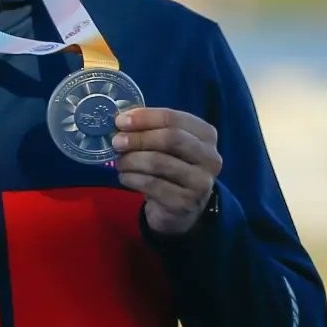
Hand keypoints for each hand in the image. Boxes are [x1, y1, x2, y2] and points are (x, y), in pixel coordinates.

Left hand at [112, 107, 221, 235]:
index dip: (145, 117)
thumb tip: (122, 118)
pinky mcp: (185, 202)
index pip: (174, 119)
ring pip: (159, 162)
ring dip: (132, 160)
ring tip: (119, 162)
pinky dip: (132, 178)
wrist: (181, 208)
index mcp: (206, 135)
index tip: (120, 121)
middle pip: (171, 139)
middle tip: (116, 142)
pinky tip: (124, 177)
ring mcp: (200, 182)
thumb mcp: (167, 145)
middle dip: (139, 138)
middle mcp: (210, 157)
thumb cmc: (172, 167)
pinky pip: (152, 184)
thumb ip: (150, 128)